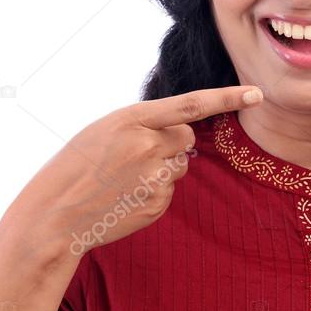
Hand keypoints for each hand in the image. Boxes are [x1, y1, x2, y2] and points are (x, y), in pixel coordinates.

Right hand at [7, 85, 263, 260]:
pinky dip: (152, 192)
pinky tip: (124, 197)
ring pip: (178, 165)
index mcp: (131, 119)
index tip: (257, 94)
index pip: (191, 105)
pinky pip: (169, 190)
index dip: (227, 98)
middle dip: (172, 141)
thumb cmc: (76, 166)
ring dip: (160, 168)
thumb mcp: (104, 130)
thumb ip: (146, 124)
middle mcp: (147, 146)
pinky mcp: (157, 204)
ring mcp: (154, 178)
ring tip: (122, 179)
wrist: (54, 216)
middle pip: (186, 136)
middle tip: (136, 154)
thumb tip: (186, 131)